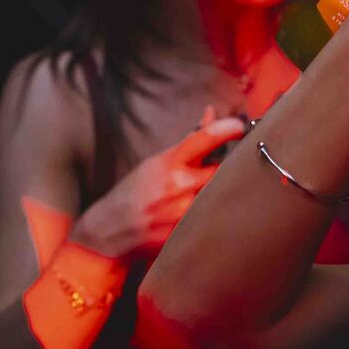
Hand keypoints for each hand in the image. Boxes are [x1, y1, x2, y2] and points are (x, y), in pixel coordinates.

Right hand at [69, 118, 247, 263]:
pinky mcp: (186, 235)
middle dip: (223, 169)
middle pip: (221, 170)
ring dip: (216, 194)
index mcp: (169, 163)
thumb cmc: (134, 192)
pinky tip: (198, 217)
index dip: (226, 128)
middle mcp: (178, 186)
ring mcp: (183, 213)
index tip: (239, 126)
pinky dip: (210, 214)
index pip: (203, 138)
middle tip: (218, 172)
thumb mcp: (157, 161)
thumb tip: (211, 114)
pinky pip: (211, 219)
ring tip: (198, 200)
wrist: (109, 230)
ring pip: (219, 196)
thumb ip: (189, 142)